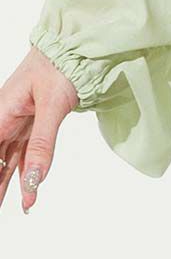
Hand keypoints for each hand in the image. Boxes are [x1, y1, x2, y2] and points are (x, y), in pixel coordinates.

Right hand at [0, 47, 80, 214]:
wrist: (74, 48)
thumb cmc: (60, 67)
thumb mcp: (53, 106)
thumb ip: (43, 144)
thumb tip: (36, 179)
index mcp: (1, 114)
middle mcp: (5, 120)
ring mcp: (18, 122)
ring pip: (8, 160)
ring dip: (7, 185)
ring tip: (11, 209)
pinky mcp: (32, 123)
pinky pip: (25, 153)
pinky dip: (27, 172)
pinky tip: (28, 192)